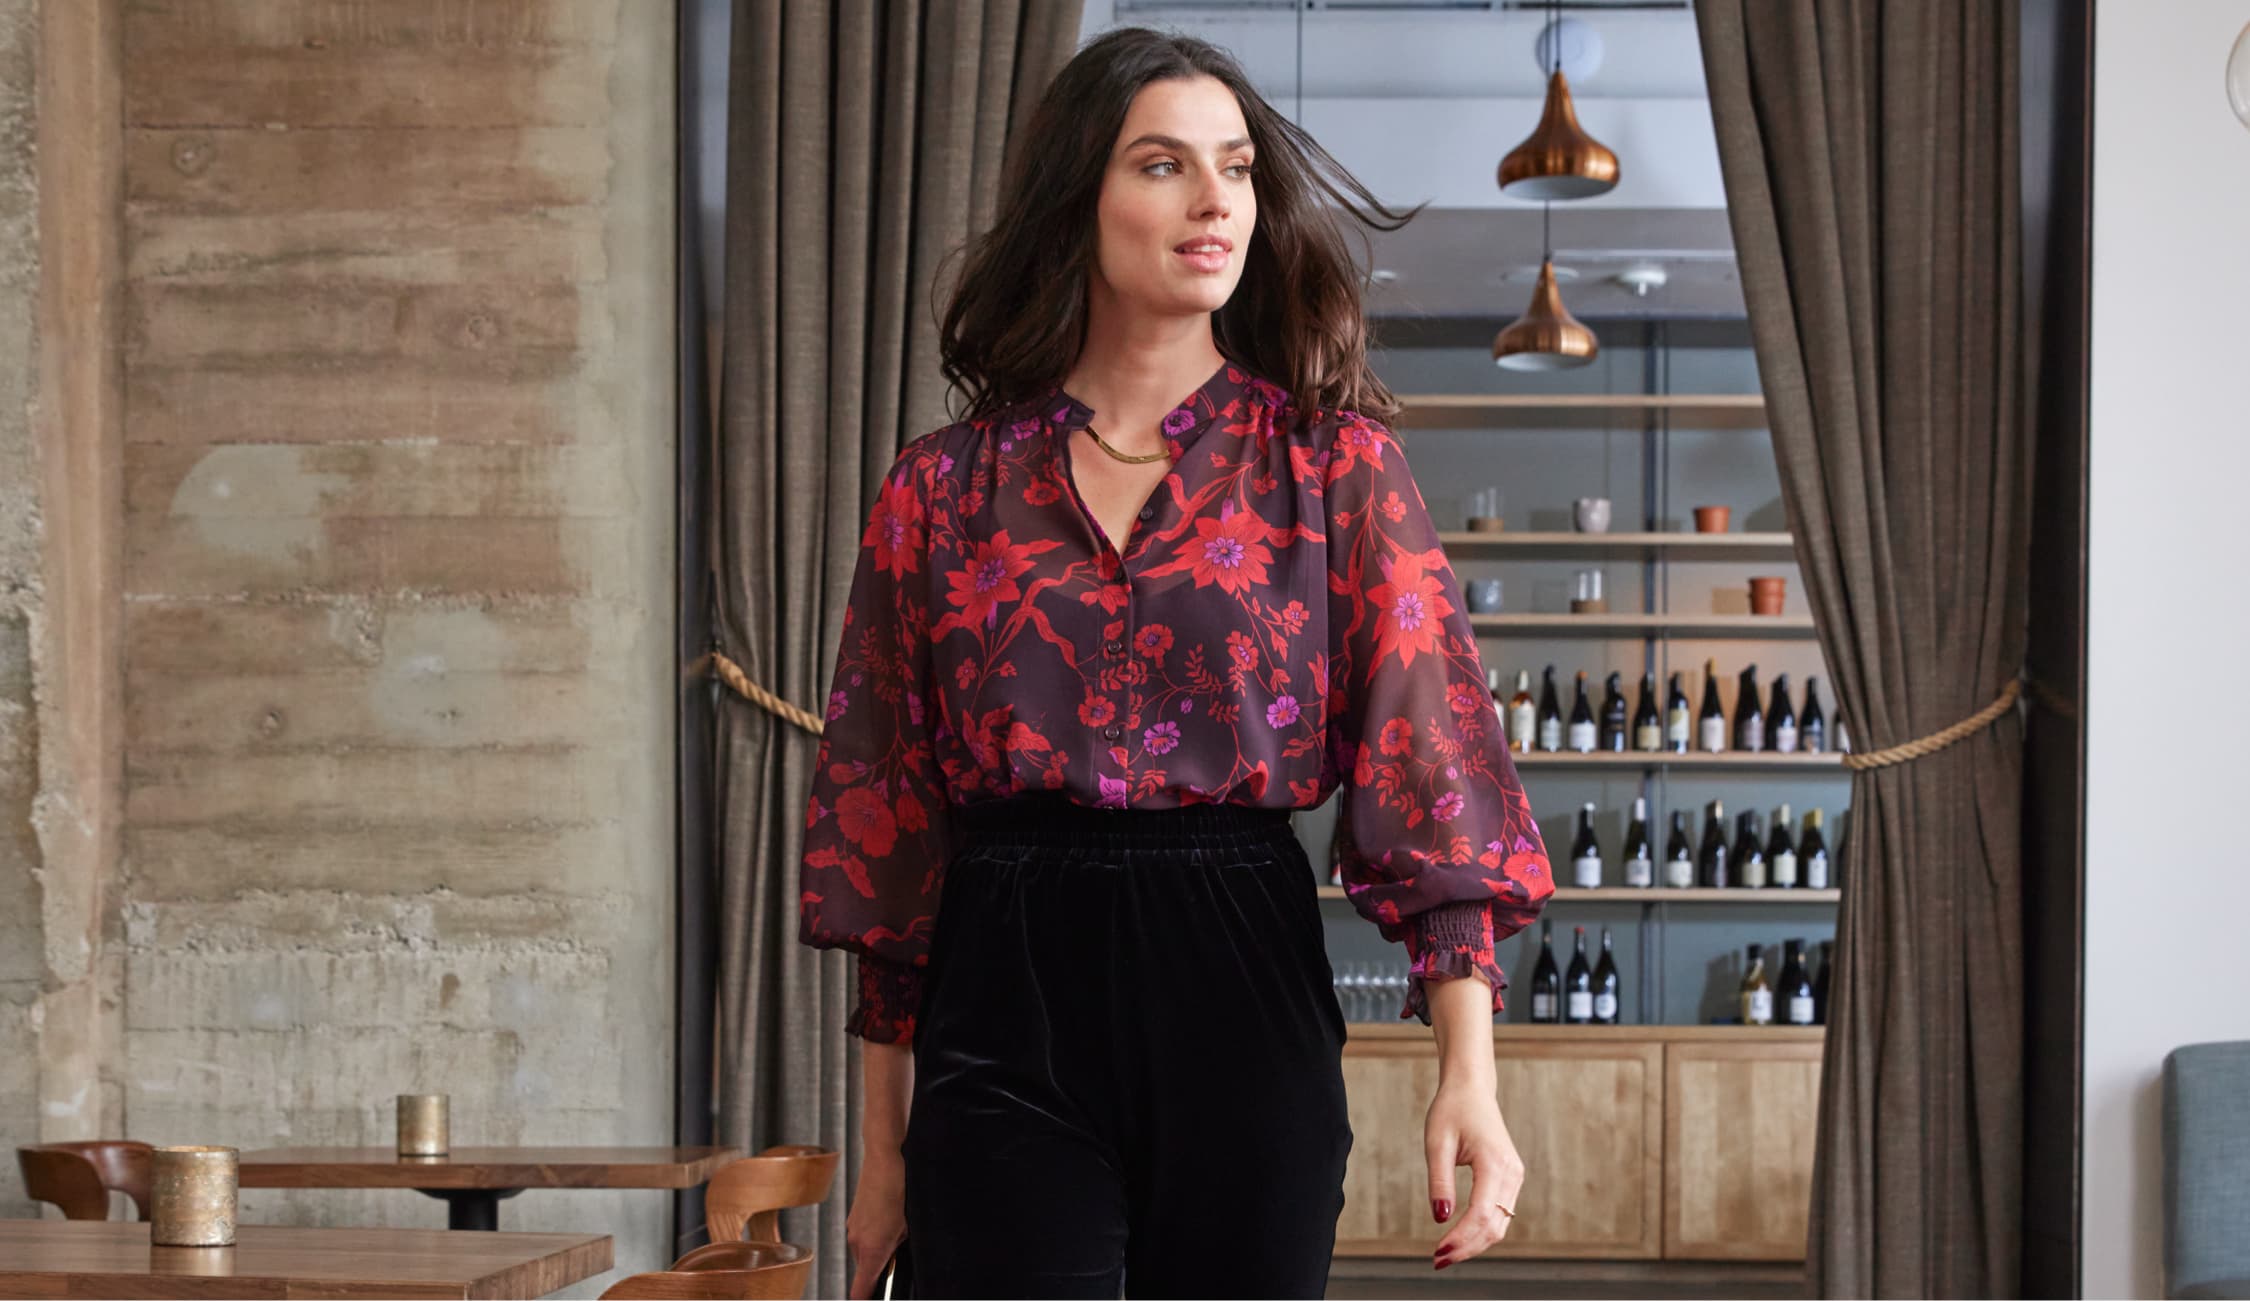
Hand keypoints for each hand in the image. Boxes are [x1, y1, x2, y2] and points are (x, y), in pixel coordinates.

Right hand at [846, 1146, 907, 1298]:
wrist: (884, 1157)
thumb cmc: (899, 1189)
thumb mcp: (908, 1225)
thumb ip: (898, 1249)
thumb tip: (895, 1258)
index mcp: (872, 1250)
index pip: (860, 1291)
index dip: (867, 1298)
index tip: (875, 1298)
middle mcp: (857, 1242)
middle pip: (865, 1271)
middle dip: (880, 1268)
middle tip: (898, 1251)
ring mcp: (852, 1229)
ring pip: (864, 1253)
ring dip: (877, 1250)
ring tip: (896, 1227)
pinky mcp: (853, 1218)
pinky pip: (862, 1237)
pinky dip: (873, 1235)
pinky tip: (889, 1217)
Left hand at [1425, 1078, 1524, 1269]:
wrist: (1471, 1089)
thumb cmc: (1451, 1111)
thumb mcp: (1437, 1143)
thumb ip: (1440, 1181)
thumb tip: (1440, 1218)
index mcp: (1494, 1162)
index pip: (1481, 1214)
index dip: (1461, 1238)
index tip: (1438, 1252)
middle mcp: (1511, 1173)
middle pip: (1494, 1226)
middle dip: (1467, 1247)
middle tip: (1437, 1260)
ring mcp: (1515, 1177)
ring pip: (1500, 1224)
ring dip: (1475, 1243)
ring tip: (1445, 1253)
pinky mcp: (1510, 1179)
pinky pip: (1500, 1214)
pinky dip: (1481, 1230)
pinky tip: (1460, 1237)